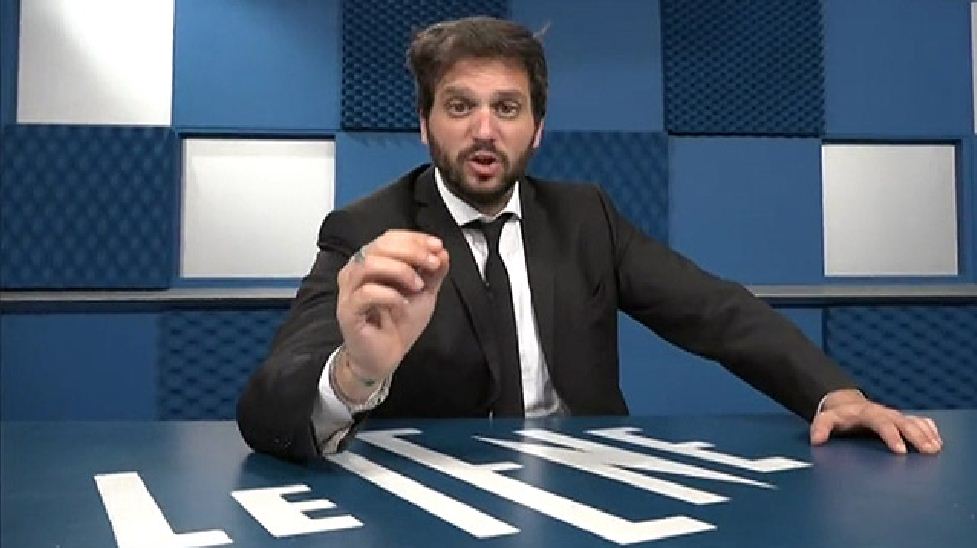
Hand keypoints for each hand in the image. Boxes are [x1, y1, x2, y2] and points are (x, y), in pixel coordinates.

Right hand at [335, 230, 449, 400]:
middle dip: (412, 251)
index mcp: (372, 262)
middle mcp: (356, 272)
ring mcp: (349, 291)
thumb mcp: (424, 294)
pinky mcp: (348, 311)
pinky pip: (366, 293)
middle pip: (379, 246)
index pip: (389, 238)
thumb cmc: (398, 324)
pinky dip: (389, 295)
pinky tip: (402, 304)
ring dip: (400, 270)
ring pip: (368, 264)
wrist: (385, 358)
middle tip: (432, 264)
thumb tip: (442, 252)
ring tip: (418, 286)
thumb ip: (433, 273)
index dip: (414, 239)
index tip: (437, 246)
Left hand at [809, 389, 942, 453]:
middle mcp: (884, 413)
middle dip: (917, 436)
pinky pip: (919, 421)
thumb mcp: (826, 419)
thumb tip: (816, 440)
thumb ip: (821, 428)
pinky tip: (937, 440)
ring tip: (936, 449)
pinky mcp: (901, 419)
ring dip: (926, 434)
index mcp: (867, 413)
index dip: (892, 436)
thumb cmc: (838, 416)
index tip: (900, 451)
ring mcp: (895, 415)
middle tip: (928, 451)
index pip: (882, 423)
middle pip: (904, 422)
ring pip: (914, 422)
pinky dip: (929, 429)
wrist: (846, 404)